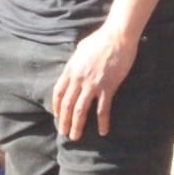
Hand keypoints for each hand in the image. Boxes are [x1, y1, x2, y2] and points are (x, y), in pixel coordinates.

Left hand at [52, 25, 138, 139]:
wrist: (117, 37)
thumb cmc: (100, 40)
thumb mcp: (81, 50)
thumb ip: (75, 62)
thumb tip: (74, 68)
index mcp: (71, 69)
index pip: (59, 92)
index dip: (57, 106)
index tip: (57, 116)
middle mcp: (78, 79)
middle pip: (67, 105)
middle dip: (64, 121)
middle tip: (64, 134)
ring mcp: (92, 84)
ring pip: (80, 110)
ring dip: (77, 125)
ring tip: (75, 137)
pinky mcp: (107, 87)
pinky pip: (103, 109)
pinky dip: (102, 122)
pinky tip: (103, 132)